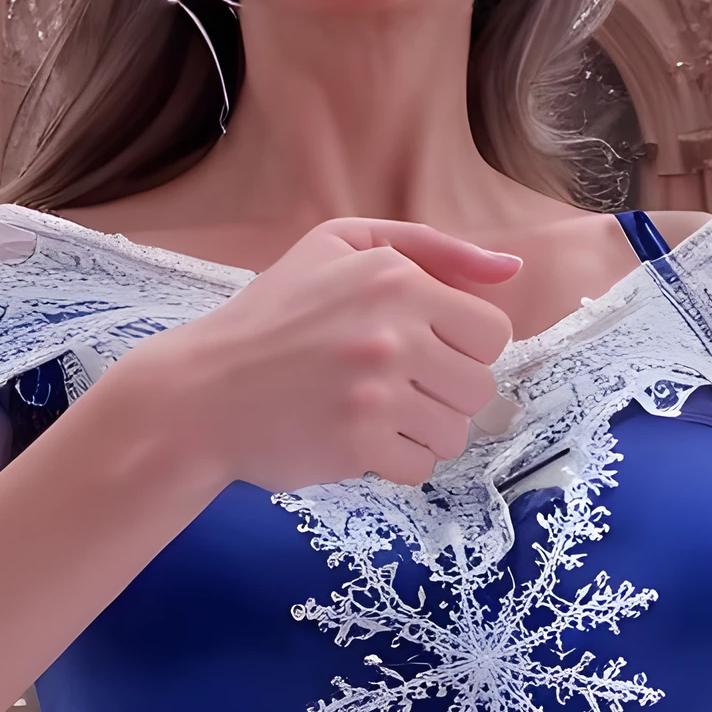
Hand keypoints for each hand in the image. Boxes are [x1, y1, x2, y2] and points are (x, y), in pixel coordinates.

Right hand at [139, 218, 518, 492]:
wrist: (200, 391)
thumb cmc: (273, 314)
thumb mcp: (340, 245)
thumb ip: (432, 248)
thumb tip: (511, 267)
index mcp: (395, 279)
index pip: (492, 331)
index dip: (463, 345)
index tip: (424, 348)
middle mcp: (392, 332)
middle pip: (480, 386)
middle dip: (445, 391)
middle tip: (395, 384)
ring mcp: (376, 392)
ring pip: (455, 432)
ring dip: (422, 429)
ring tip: (374, 412)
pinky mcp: (358, 445)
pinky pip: (419, 466)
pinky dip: (394, 460)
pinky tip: (356, 438)